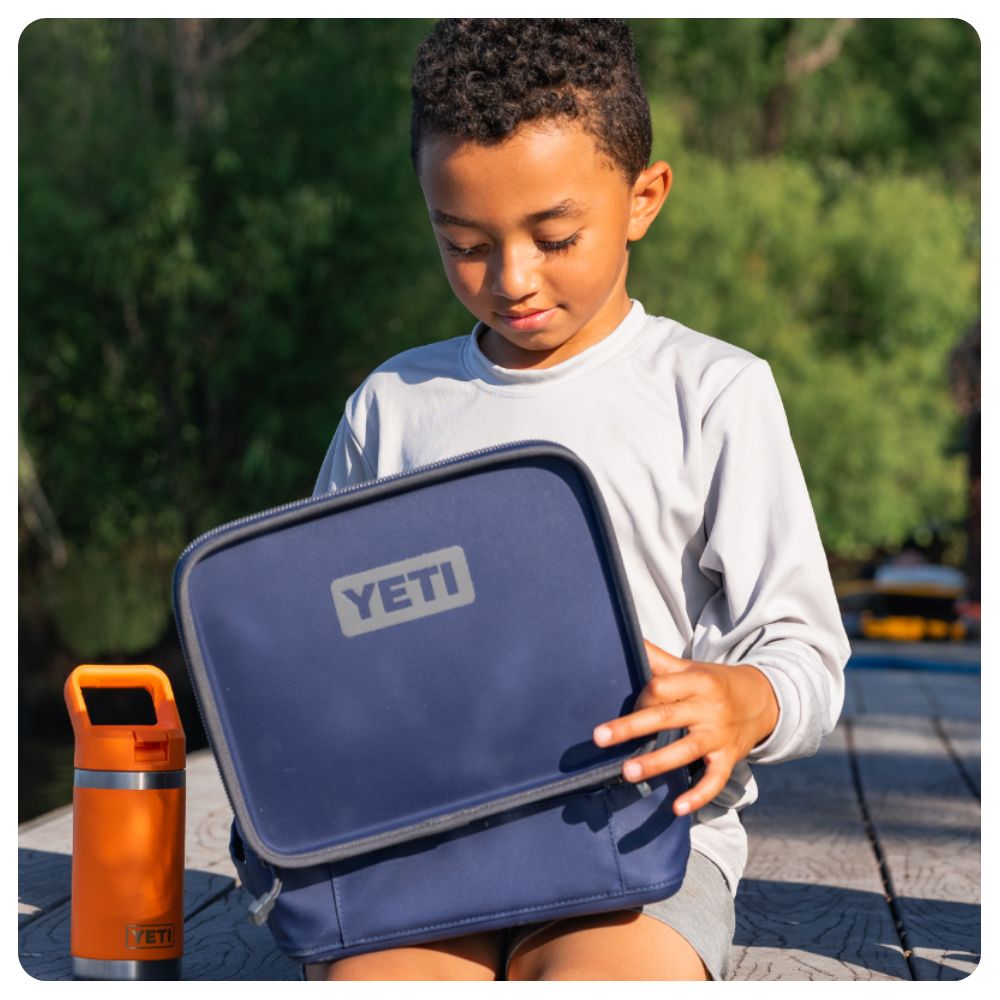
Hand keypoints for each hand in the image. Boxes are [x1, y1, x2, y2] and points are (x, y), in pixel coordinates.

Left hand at [592, 640, 778, 816]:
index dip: (640, 697)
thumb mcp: (691, 668)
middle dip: (631, 727)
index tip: (625, 705)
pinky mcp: (729, 759)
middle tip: (599, 737)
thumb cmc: (715, 682)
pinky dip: (698, 795)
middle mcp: (708, 708)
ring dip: (656, 763)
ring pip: (685, 750)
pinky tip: (677, 809)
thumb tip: (625, 635)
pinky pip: (714, 780)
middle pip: (666, 716)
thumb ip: (657, 659)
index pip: (660, 687)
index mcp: (697, 682)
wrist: (765, 698)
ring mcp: (719, 736)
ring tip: (627, 772)